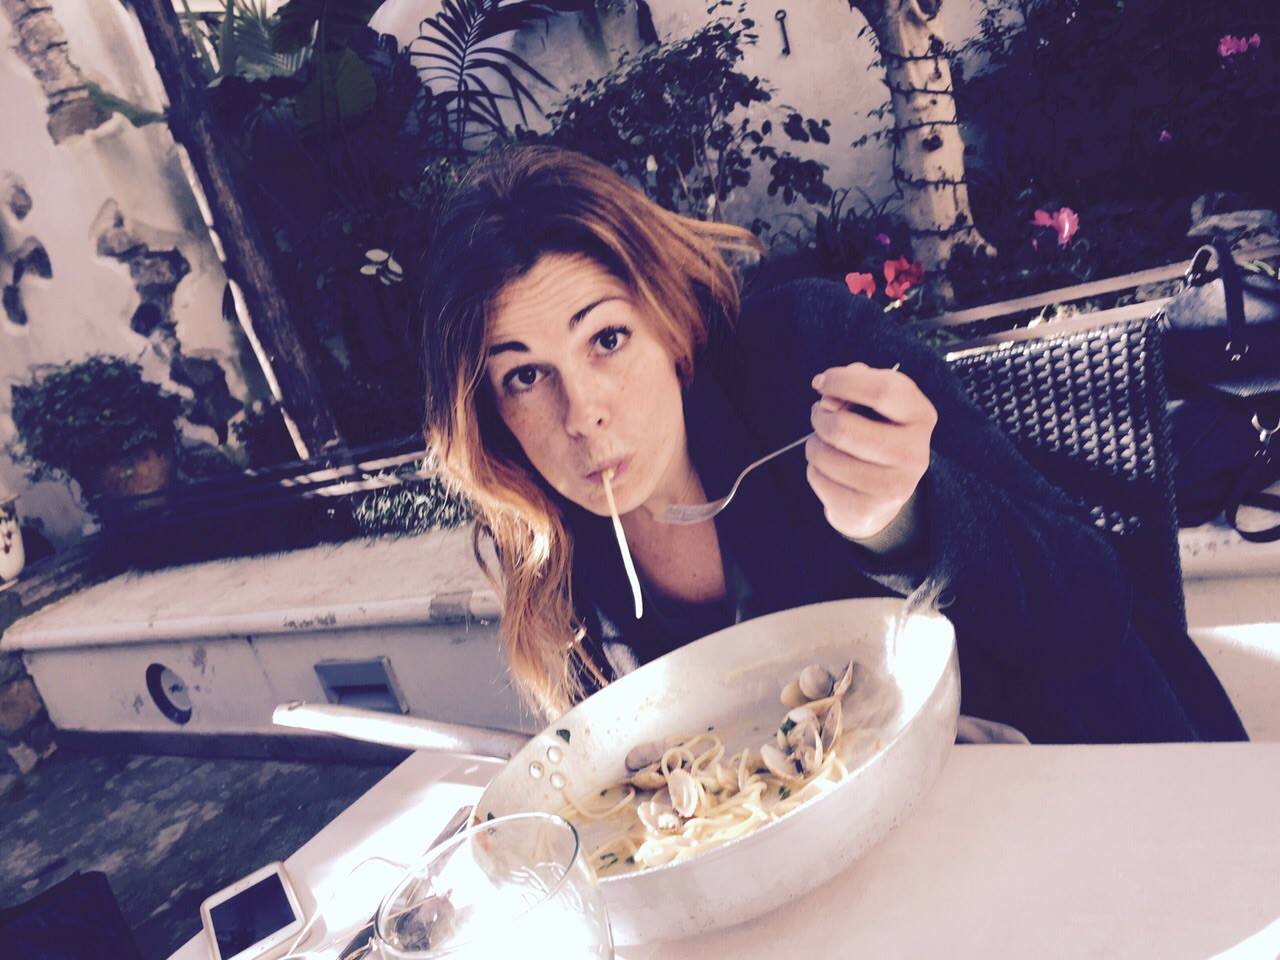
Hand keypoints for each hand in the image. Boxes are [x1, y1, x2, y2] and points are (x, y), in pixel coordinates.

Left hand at [806, 362, 936, 543]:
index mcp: (921, 416)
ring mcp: (893, 487)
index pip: (883, 390)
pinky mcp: (866, 511)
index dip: (842, 381)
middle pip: (842, 427)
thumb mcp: (876, 401)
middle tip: (820, 415)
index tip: (820, 383)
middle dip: (819, 416)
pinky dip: (815, 470)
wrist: (883, 495)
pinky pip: (817, 478)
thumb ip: (857, 381)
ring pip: (824, 454)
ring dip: (814, 444)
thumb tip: (829, 391)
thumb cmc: (875, 432)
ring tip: (827, 445)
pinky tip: (832, 472)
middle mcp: (914, 454)